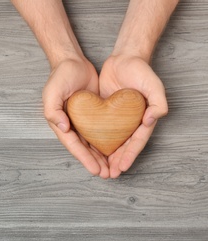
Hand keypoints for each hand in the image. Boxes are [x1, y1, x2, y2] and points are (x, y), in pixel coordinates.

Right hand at [43, 58, 109, 175]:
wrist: (73, 62)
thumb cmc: (60, 76)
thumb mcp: (52, 92)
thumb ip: (53, 110)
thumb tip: (63, 128)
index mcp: (60, 122)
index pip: (73, 145)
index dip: (84, 158)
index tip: (95, 170)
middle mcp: (70, 125)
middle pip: (83, 148)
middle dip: (94, 162)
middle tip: (106, 174)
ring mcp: (82, 120)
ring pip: (92, 143)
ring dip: (100, 157)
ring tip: (111, 169)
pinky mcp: (93, 114)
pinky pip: (100, 132)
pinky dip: (106, 142)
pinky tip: (114, 150)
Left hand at [99, 54, 167, 177]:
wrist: (124, 58)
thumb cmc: (141, 71)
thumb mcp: (154, 84)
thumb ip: (158, 101)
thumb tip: (153, 119)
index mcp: (142, 118)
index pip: (136, 141)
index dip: (129, 155)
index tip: (122, 167)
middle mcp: (130, 121)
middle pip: (123, 145)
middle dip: (117, 161)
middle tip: (109, 175)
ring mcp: (116, 118)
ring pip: (111, 141)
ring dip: (106, 156)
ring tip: (100, 169)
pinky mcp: (104, 112)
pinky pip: (100, 130)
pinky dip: (97, 141)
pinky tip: (90, 150)